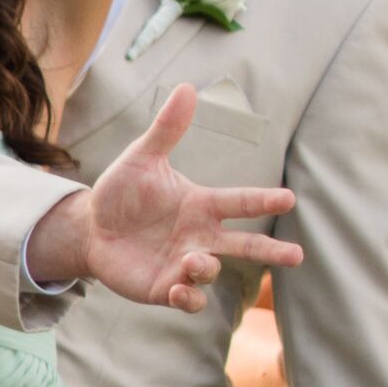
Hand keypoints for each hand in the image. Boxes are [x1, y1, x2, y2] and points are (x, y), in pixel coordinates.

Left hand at [30, 86, 303, 309]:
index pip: (239, 201)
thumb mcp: (141, 158)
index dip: (263, 200)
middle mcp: (200, 236)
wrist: (90, 227)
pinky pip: (186, 298)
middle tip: (297, 255)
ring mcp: (184, 263)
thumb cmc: (122, 192)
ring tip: (194, 261)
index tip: (288, 198)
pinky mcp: (164, 286)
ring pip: (211, 271)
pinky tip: (179, 291)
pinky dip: (188, 298)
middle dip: (270, 251)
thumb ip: (167, 130)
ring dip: (208, 268)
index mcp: (201, 205)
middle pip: (244, 245)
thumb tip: (187, 88)